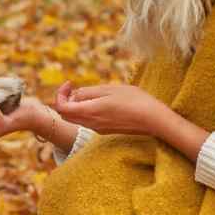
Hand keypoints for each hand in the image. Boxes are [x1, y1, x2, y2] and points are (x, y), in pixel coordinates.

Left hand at [53, 83, 167, 136]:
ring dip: (76, 106)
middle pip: (66, 115)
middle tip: (75, 88)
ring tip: (90, 93)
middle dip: (65, 100)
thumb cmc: (134, 100)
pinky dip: (86, 111)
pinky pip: (88, 121)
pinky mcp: (106, 130)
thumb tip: (75, 95)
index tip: (70, 83)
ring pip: (77, 119)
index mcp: (89, 112)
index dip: (60, 94)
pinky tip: (100, 102)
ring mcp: (98, 129)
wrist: (154, 120)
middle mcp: (91, 124)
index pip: (61, 108)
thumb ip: (89, 92)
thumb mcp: (110, 90)